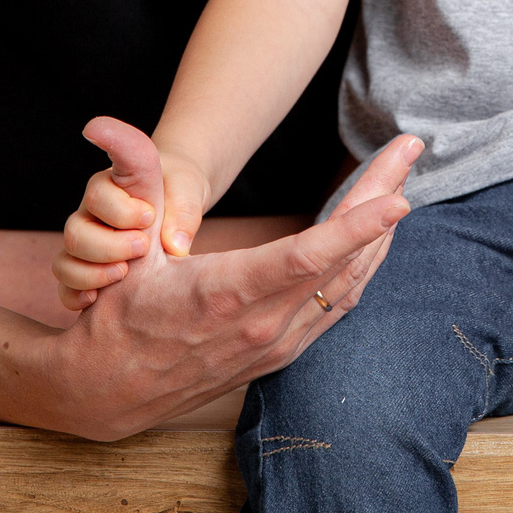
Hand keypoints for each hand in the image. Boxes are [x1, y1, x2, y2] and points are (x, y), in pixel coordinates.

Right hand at [45, 130, 423, 440]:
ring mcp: (278, 343)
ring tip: (400, 179)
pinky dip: (363, 265)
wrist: (108, 391)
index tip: (399, 196)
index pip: (308, 256)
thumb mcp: (125, 245)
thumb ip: (131, 177)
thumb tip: (103, 122)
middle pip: (343, 258)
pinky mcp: (283, 352)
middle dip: (383, 199)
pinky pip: (339, 305)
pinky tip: (377, 237)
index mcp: (228, 294)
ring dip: (380, 232)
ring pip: (350, 284)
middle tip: (409, 149)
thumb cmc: (115, 313)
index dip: (357, 226)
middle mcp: (264, 324)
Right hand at [54, 118, 203, 309]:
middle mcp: (91, 211)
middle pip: (76, 230)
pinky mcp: (83, 269)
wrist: (172, 209)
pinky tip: (96, 299)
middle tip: (144, 245)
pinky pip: (64, 286)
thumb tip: (175, 246)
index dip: (116, 185)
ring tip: (125, 272)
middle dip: (111, 243)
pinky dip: (76, 294)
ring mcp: (84, 241)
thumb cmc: (177, 194)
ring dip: (94, 271)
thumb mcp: (188, 191)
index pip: (104, 179)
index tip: (142, 203)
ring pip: (66, 260)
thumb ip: (184, 211)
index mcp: (115, 183)